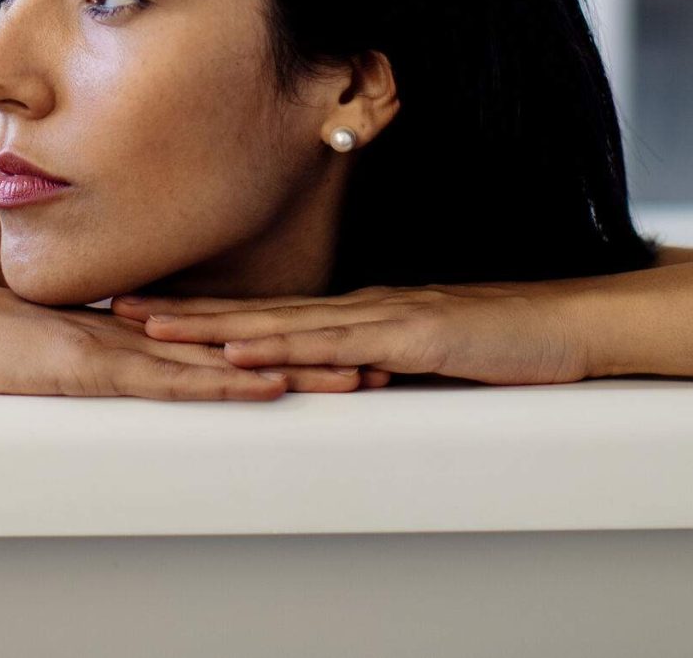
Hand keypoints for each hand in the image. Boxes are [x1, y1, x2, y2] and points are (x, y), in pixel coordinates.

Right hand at [0, 278, 385, 400]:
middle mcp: (134, 336)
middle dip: (309, 354)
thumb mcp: (38, 351)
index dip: (275, 343)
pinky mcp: (91, 367)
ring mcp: (116, 349)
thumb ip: (76, 352)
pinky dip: (221, 383)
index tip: (329, 347)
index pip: (218, 339)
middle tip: (375, 360)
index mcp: (126, 333)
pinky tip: (264, 384)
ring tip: (352, 376)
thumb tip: (105, 362)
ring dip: (289, 369)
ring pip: (222, 362)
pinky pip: (169, 381)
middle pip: (240, 346)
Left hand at [111, 282, 592, 386]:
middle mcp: (361, 308)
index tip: (152, 312)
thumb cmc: (511, 340)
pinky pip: (333, 346)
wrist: (573, 321)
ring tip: (151, 329)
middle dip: (185, 315)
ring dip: (211, 328)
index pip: (271, 316)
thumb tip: (347, 383)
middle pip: (257, 313)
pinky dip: (282, 350)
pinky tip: (241, 353)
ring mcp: (383, 318)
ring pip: (281, 325)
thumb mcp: (434, 357)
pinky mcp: (410, 335)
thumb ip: (388, 364)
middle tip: (119, 310)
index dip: (209, 314)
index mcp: (362, 314)